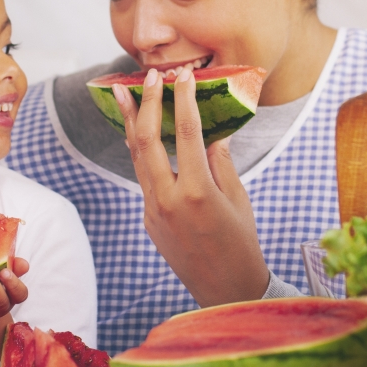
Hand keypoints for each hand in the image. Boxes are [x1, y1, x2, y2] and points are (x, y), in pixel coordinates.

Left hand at [115, 66, 269, 306]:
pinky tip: (140, 131)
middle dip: (147, 103)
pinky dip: (141, 151)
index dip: (184, 100)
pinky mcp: (149, 219)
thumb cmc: (241, 242)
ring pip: (137, 157)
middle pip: (148, 141)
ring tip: (124, 93)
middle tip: (149, 76)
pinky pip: (143, 177)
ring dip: (132, 123)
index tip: (184, 76)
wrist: (225, 291)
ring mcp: (154, 211)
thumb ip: (220, 162)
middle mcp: (169, 200)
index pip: (188, 134)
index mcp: (198, 192)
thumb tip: (211, 130)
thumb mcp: (237, 198)